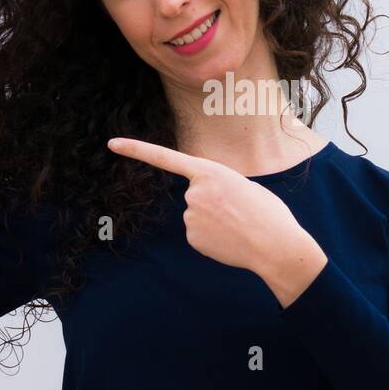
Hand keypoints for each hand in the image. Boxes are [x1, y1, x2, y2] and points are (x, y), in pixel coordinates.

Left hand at [106, 137, 327, 304]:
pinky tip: (230, 239)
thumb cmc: (268, 213)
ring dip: (214, 220)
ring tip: (238, 225)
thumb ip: (219, 186)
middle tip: (239, 209)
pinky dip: (213, 237)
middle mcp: (193, 192)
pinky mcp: (192, 238)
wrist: (276, 246)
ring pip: (197, 215)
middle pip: (194, 194)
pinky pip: (199, 233)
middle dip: (213, 201)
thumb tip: (208, 204)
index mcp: (210, 171)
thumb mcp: (245, 186)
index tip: (112, 143)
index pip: (166, 157)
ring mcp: (190, 216)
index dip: (136, 149)